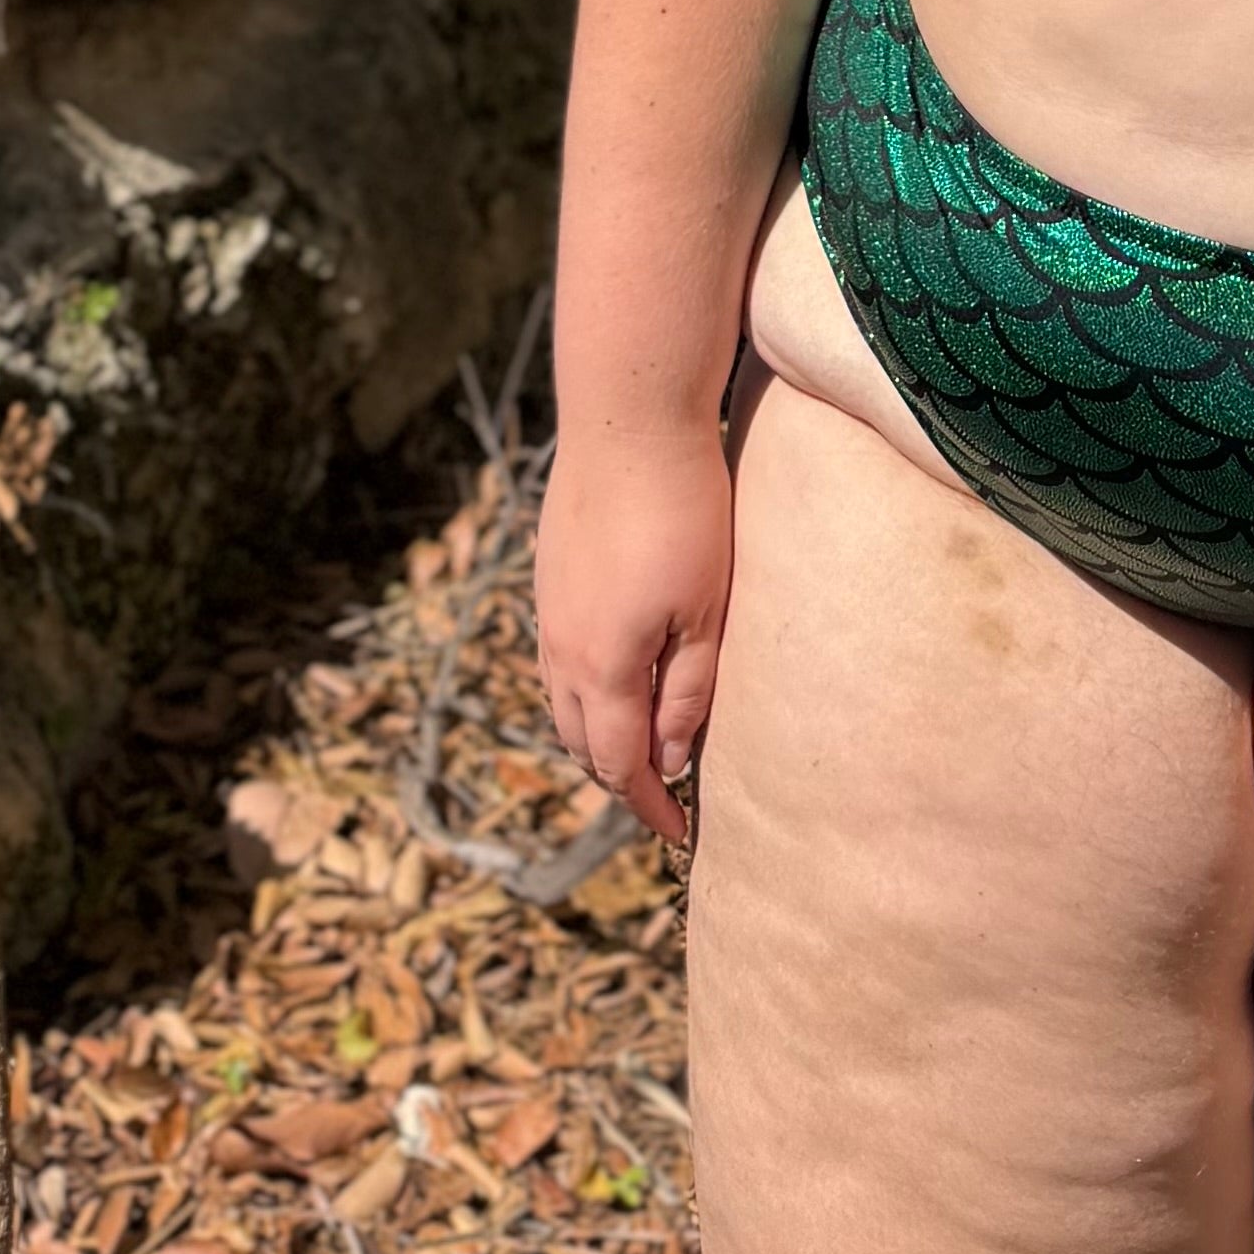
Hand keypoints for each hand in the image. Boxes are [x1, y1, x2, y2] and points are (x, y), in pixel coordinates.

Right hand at [537, 421, 734, 854]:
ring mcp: (547, 610)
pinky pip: (556, 660)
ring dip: (597, 734)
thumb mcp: (706, 610)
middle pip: (582, 742)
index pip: (619, 764)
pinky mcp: (548, 577)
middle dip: (619, 777)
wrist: (628, 420)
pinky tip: (613, 675)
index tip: (678, 834)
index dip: (648, 806)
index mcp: (602, 667)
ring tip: (640, 742)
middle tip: (663, 794)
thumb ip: (688, 691)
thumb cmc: (682, 511)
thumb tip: (672, 758)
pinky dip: (582, 690)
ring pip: (562, 702)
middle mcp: (561, 649)